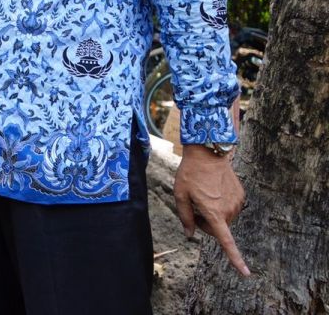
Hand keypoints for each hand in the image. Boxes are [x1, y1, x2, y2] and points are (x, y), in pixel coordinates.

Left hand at [174, 145, 249, 275]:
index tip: (246, 273)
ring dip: (213, 213)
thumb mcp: (180, 194)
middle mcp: (229, 211)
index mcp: (214, 213)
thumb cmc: (190, 173)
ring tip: (204, 194)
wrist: (209, 152)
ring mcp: (237, 203)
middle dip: (205, 222)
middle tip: (195, 205)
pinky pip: (229, 208)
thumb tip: (189, 235)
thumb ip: (184, 217)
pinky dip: (221, 205)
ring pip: (223, 219)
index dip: (235, 259)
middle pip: (216, 229)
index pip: (226, 241)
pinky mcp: (241, 196)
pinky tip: (213, 190)